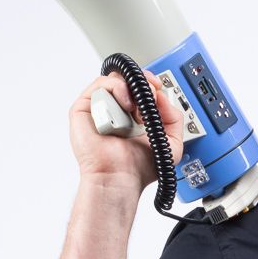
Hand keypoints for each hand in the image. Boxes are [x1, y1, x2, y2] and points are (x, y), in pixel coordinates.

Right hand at [68, 68, 186, 195]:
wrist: (119, 179)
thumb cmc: (137, 169)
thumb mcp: (171, 144)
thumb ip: (174, 118)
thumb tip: (162, 96)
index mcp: (131, 116)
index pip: (138, 86)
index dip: (149, 82)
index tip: (158, 88)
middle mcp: (114, 111)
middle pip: (126, 78)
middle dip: (143, 82)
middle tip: (151, 96)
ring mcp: (98, 109)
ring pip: (114, 79)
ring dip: (130, 89)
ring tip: (136, 110)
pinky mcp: (83, 109)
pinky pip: (99, 85)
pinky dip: (116, 88)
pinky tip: (125, 106)